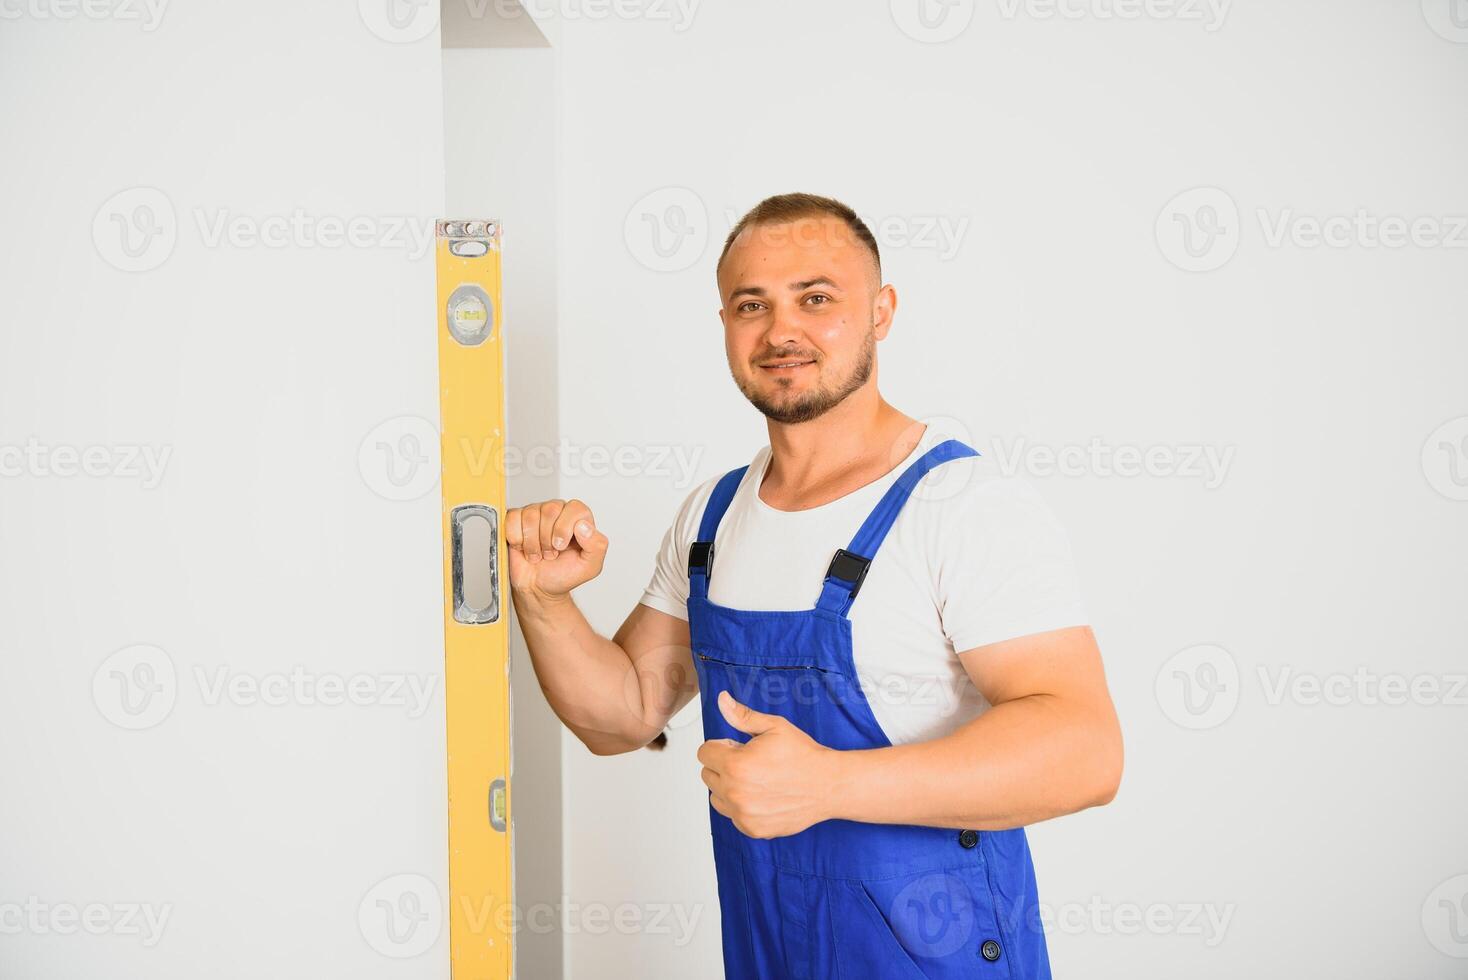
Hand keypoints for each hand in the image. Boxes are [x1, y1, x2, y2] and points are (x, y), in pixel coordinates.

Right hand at [505, 499, 608, 602]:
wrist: (538, 588)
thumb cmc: (563, 575)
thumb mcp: (590, 567)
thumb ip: (597, 545)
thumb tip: (584, 525)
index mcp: (578, 518)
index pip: (574, 508)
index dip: (565, 528)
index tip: (561, 546)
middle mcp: (557, 511)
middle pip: (550, 509)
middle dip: (547, 539)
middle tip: (550, 554)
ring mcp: (535, 513)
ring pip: (530, 515)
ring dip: (532, 543)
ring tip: (538, 554)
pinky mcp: (515, 519)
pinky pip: (512, 519)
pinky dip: (517, 539)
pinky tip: (523, 548)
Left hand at [697, 691, 837, 838]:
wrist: (829, 785)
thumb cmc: (803, 755)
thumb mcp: (774, 727)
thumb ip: (742, 716)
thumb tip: (722, 700)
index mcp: (735, 765)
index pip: (704, 753)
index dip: (722, 746)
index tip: (739, 747)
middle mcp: (735, 793)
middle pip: (707, 774)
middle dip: (724, 765)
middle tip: (751, 763)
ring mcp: (743, 814)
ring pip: (717, 796)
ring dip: (729, 787)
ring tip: (756, 780)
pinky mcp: (752, 829)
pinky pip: (732, 815)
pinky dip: (742, 806)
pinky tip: (763, 796)